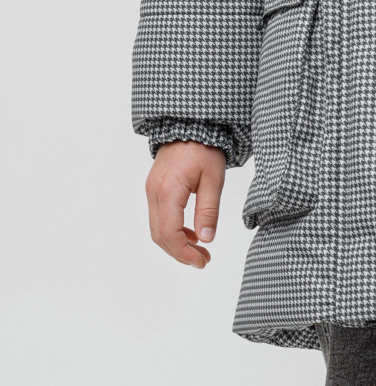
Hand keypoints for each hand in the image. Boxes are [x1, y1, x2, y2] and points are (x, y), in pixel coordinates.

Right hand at [145, 142, 225, 267]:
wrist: (191, 124)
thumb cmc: (204, 148)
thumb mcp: (213, 179)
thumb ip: (209, 210)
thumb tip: (206, 239)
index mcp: (169, 190)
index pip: (169, 233)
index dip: (183, 252)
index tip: (201, 261)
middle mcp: (154, 192)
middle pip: (159, 235)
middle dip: (180, 253)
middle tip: (203, 260)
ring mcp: (152, 190)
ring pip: (157, 228)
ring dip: (176, 243)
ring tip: (200, 251)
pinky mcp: (155, 188)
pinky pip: (159, 216)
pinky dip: (173, 230)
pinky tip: (192, 233)